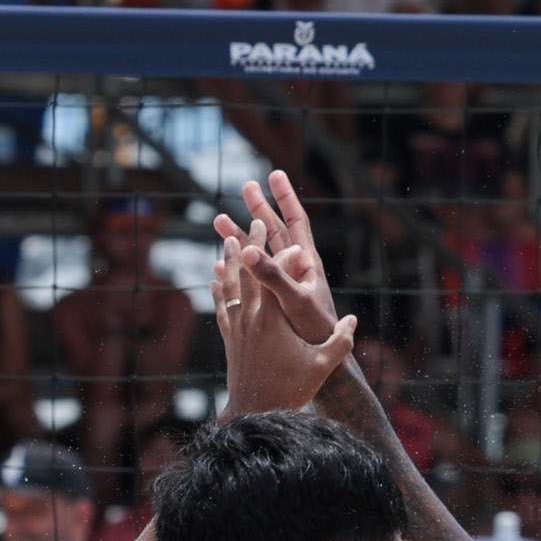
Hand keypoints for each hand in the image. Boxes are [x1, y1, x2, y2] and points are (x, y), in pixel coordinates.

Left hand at [213, 210, 354, 413]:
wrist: (253, 413)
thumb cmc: (290, 390)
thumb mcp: (322, 367)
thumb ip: (339, 342)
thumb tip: (352, 320)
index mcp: (271, 319)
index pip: (278, 277)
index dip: (290, 260)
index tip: (300, 248)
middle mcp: (249, 316)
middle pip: (249, 271)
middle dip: (254, 243)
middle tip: (256, 218)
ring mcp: (236, 326)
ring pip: (231, 284)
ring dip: (231, 259)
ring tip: (230, 238)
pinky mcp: (229, 338)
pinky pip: (222, 305)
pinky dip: (220, 288)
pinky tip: (216, 278)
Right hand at [229, 170, 340, 341]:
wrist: (323, 366)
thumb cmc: (315, 334)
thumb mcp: (294, 301)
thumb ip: (274, 276)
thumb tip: (249, 250)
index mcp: (307, 265)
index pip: (297, 222)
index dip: (286, 198)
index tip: (274, 174)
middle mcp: (296, 272)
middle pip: (276, 232)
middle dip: (260, 209)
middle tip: (244, 185)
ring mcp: (283, 287)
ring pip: (259, 255)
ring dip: (239, 238)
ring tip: (216, 221)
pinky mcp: (272, 303)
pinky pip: (250, 280)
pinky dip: (235, 270)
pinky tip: (219, 266)